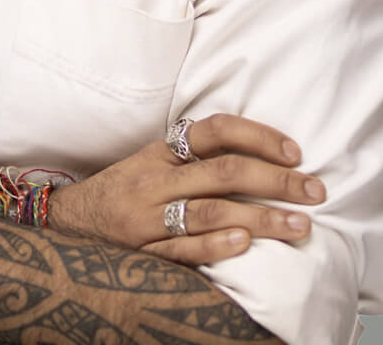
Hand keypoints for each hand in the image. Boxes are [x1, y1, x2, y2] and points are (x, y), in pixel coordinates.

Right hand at [49, 113, 324, 265]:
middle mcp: (155, 179)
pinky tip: (245, 242)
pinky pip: (182, 248)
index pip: (213, 130)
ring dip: (261, 218)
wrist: (66, 224)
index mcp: (160, 151)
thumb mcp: (151, 162)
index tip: (296, 152)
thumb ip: (193, 157)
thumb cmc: (123, 192)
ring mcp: (148, 217)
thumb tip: (258, 155)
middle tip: (316, 191)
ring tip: (300, 225)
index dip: (257, 136)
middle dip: (276, 181)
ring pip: (211, 211)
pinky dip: (214, 244)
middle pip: (224, 172)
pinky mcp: (143, 253)